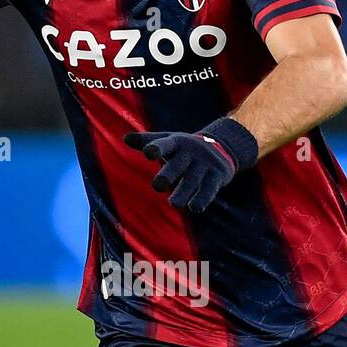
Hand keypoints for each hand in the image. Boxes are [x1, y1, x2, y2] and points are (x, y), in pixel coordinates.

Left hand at [124, 116, 257, 212]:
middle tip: (158, 186)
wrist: (221, 146)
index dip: (156, 148)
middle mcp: (191, 152)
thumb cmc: (184, 149)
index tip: (148, 153)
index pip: (164, 144)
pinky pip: (210, 188)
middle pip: (178, 164)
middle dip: (168, 174)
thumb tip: (125, 138)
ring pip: (193, 180)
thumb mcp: (168, 141)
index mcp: (176, 143)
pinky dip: (203, 198)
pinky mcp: (217, 175)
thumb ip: (146, 141)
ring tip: (174, 204)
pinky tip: (195, 208)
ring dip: (184, 192)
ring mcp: (205, 163)